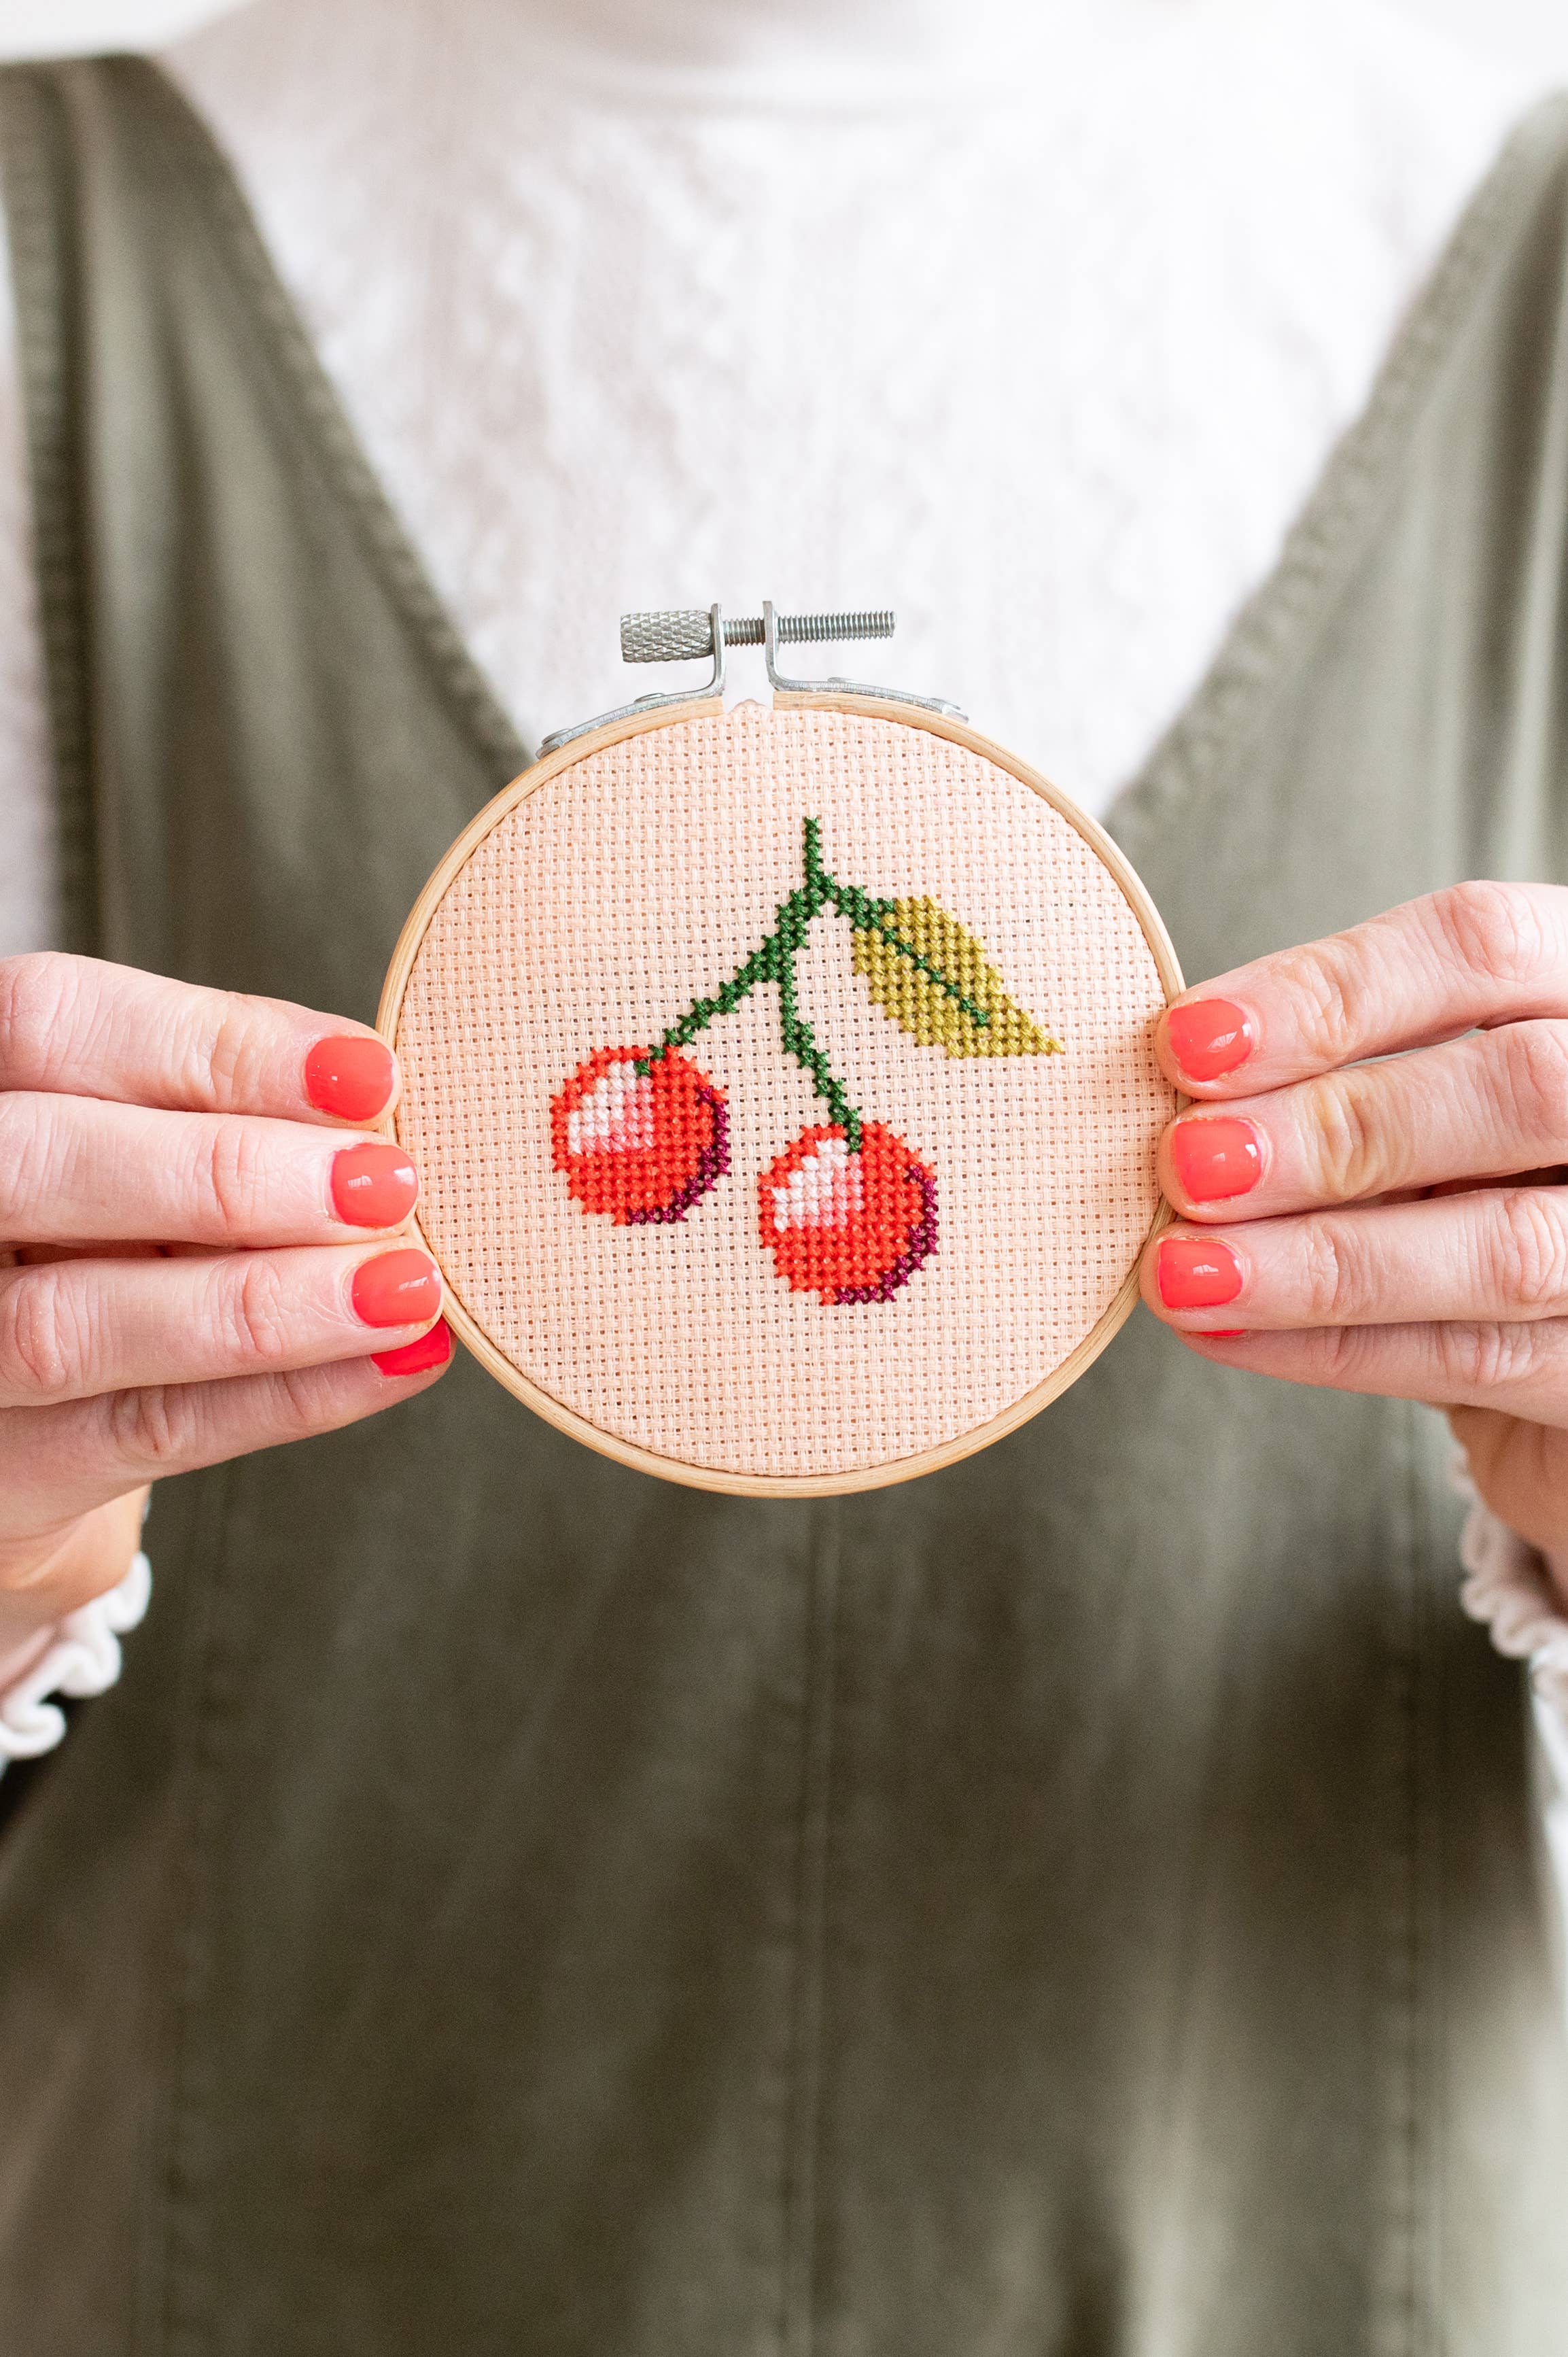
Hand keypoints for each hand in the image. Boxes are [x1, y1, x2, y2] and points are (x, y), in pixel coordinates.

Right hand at [0, 954, 448, 1679]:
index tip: (369, 1071)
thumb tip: (381, 1096)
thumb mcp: (139, 1144)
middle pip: (43, 1166)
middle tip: (385, 1183)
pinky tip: (391, 1363)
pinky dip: (284, 1397)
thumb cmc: (103, 1234)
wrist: (32, 1415)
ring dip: (266, 1302)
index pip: (53, 1024)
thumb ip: (218, 1111)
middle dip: (227, 1172)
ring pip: (78, 1322)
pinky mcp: (7, 1471)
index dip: (212, 1042)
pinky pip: (145, 1431)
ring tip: (405, 1287)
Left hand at [1139, 882, 1567, 1603]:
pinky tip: (1227, 1330)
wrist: (1560, 1340)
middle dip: (1336, 1126)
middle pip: (1520, 1086)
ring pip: (1505, 1246)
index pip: (1482, 947)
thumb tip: (1172, 1094)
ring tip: (1181, 1269)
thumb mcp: (1422, 1103)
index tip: (1189, 1040)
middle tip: (1186, 1162)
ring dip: (1319, 1258)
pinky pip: (1478, 1359)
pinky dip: (1335, 1347)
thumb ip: (1336, 1082)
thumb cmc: (1471, 1187)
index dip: (1332, 990)